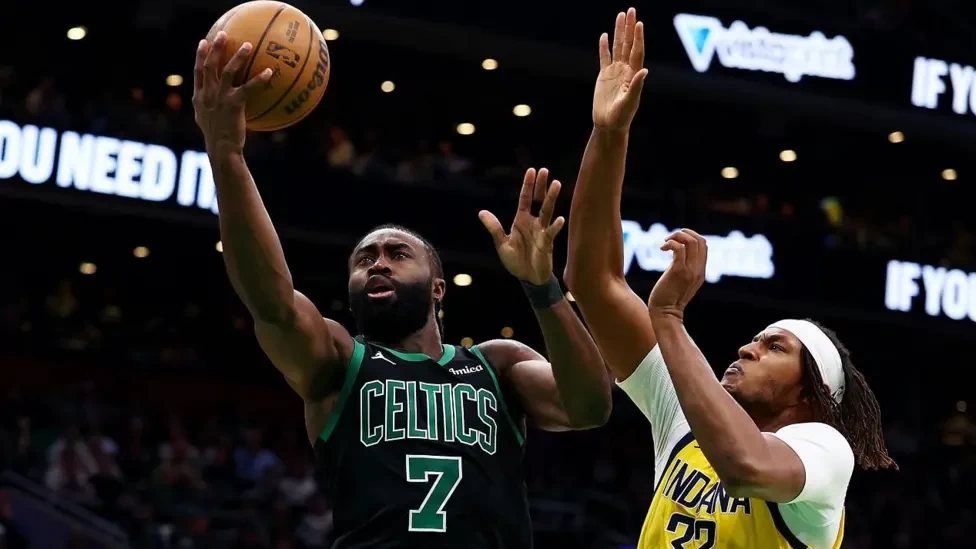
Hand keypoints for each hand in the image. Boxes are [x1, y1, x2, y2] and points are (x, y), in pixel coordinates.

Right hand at [192, 32, 271, 152]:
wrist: (221, 149)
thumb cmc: (217, 138)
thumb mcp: (206, 120)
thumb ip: (207, 107)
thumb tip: (213, 102)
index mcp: (200, 97)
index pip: (198, 72)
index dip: (200, 56)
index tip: (204, 42)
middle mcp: (207, 94)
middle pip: (209, 65)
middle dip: (216, 48)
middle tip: (223, 34)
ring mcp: (219, 98)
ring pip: (228, 71)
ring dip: (238, 56)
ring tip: (248, 45)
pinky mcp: (233, 104)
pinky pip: (248, 88)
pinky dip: (259, 79)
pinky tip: (269, 72)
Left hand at [479, 168, 565, 284]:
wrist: (527, 278)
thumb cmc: (516, 261)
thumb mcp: (501, 243)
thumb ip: (494, 228)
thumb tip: (482, 212)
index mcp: (521, 220)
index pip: (525, 199)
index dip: (528, 185)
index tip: (532, 170)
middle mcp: (533, 223)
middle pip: (538, 200)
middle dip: (541, 186)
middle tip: (545, 170)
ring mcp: (541, 232)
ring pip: (547, 211)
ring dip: (551, 198)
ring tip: (556, 184)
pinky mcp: (547, 244)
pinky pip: (551, 233)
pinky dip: (555, 226)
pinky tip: (559, 219)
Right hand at [593, 8, 647, 130]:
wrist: (609, 125)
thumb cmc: (622, 117)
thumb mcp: (630, 102)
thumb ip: (636, 86)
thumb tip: (644, 71)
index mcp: (634, 74)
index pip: (637, 51)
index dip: (638, 38)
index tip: (639, 23)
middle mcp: (626, 70)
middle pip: (628, 44)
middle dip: (629, 27)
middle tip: (630, 10)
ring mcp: (615, 72)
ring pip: (617, 47)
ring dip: (619, 32)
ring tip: (620, 16)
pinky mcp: (604, 76)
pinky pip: (604, 58)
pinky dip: (604, 47)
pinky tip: (605, 36)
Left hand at [648, 229, 707, 320]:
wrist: (665, 314)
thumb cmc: (668, 299)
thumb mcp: (681, 281)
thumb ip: (684, 267)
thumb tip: (678, 253)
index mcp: (700, 272)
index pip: (704, 245)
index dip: (691, 236)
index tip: (676, 241)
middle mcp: (698, 270)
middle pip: (700, 240)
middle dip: (684, 233)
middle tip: (670, 238)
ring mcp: (690, 271)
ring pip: (691, 242)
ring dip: (677, 236)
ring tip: (665, 242)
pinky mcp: (678, 271)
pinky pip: (679, 249)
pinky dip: (671, 243)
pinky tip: (662, 248)